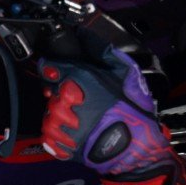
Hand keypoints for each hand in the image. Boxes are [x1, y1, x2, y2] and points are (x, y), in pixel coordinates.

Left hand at [38, 45, 155, 161]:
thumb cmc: (132, 111)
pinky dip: (61, 132)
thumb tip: (84, 34)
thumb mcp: (125, 71)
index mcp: (76, 82)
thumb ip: (101, 50)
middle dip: (62, 92)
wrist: (136, 149)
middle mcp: (62, 103)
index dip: (55, 69)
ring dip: (62, 113)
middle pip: (51, 90)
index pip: (49, 68)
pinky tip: (79, 132)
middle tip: (84, 100)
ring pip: (49, 111)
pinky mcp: (58, 146)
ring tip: (84, 118)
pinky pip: (50, 133)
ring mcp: (58, 126)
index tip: (60, 72)